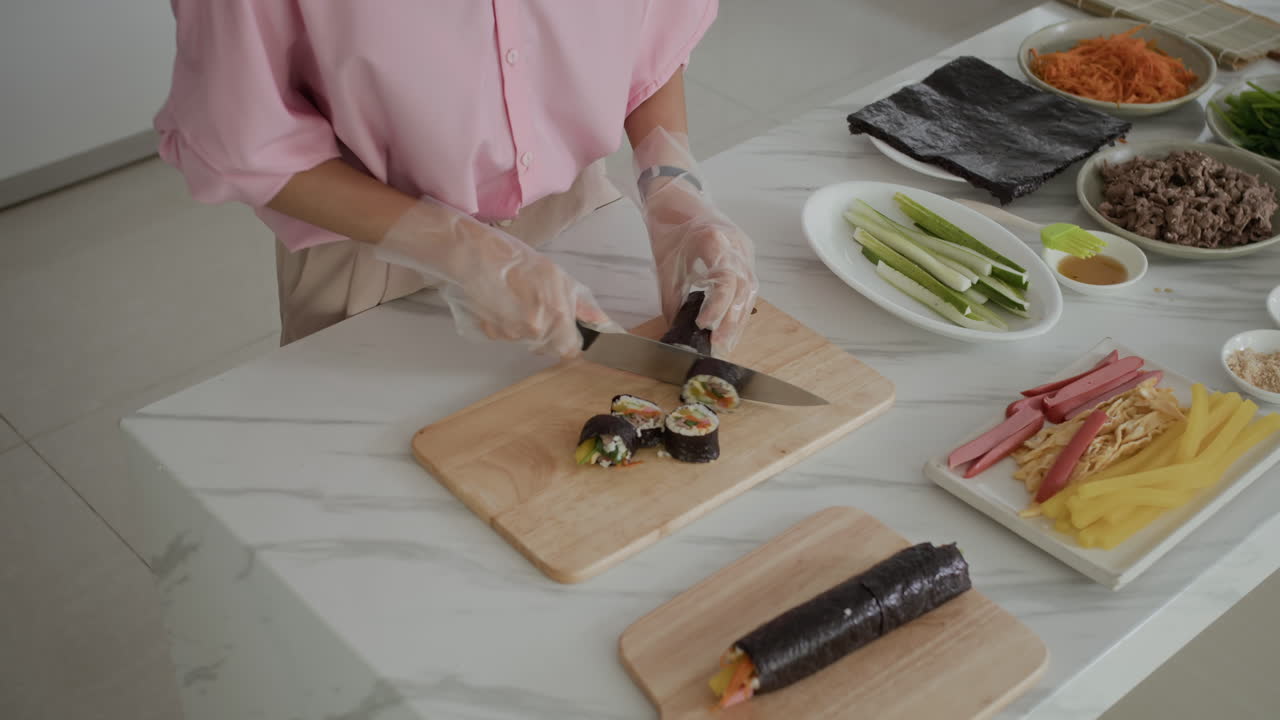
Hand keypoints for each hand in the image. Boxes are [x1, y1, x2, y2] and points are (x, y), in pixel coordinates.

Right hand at [375, 197, 614, 358]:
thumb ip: (581, 304)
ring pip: (524, 340)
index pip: (570, 350)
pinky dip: (503, 324)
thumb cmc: (521, 262)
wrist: (479, 256)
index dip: (567, 342)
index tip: (563, 332)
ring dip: (522, 327)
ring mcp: (512, 333)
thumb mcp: (558, 277)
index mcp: (556, 315)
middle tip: (535, 308)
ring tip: (516, 301)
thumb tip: (602, 321)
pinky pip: (504, 335)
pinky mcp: (492, 332)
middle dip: (544, 333)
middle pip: (545, 346)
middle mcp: (535, 329)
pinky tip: (500, 303)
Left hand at [634, 129, 757, 355]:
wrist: (676, 197)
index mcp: (716, 240)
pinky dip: (740, 306)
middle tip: (721, 345)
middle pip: (744, 288)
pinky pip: (748, 285)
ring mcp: (744, 249)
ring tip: (727, 343)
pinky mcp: (745, 255)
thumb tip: (677, 331)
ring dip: (739, 318)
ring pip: (749, 290)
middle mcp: (736, 245)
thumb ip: (673, 299)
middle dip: (733, 321)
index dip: (718, 306)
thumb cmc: (669, 227)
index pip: (726, 280)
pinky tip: (732, 326)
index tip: (703, 324)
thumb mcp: (665, 265)